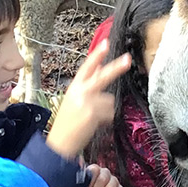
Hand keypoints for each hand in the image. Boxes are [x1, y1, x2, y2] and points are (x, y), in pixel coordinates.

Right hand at [45, 43, 131, 158]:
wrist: (59, 143)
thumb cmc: (67, 124)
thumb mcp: (73, 101)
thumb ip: (87, 86)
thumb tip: (100, 70)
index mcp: (73, 87)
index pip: (86, 67)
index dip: (96, 55)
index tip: (105, 43)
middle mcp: (79, 92)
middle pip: (102, 76)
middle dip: (116, 67)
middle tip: (128, 59)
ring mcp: (86, 102)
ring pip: (109, 100)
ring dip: (105, 110)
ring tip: (91, 119)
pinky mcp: (93, 113)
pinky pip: (109, 113)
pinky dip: (105, 119)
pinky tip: (94, 125)